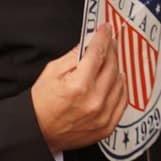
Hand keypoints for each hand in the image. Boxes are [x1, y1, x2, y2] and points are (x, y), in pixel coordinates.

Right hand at [30, 25, 127, 153]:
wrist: (37, 132)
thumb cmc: (41, 104)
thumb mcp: (51, 72)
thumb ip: (73, 56)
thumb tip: (89, 42)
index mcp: (79, 85)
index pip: (98, 53)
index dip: (103, 37)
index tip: (106, 29)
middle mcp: (94, 100)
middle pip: (112, 66)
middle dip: (111, 49)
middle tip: (110, 41)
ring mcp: (103, 115)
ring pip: (120, 82)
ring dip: (117, 67)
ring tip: (110, 59)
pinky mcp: (107, 125)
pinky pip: (123, 101)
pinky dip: (121, 87)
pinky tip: (116, 79)